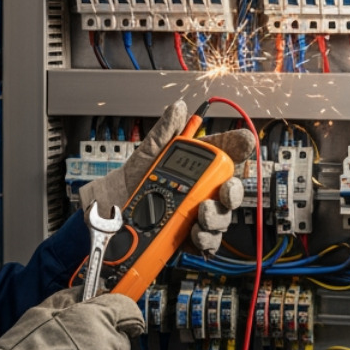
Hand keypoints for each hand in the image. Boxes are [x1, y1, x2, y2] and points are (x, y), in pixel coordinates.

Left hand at [77, 100, 254, 254]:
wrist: (105, 218)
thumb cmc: (124, 185)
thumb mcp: (144, 156)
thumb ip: (163, 133)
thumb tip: (178, 108)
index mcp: (191, 169)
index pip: (221, 156)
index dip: (237, 147)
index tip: (245, 142)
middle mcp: (197, 192)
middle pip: (228, 191)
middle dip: (231, 191)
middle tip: (222, 192)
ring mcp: (194, 217)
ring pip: (221, 218)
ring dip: (217, 217)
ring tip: (201, 215)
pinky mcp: (187, 239)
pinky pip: (207, 241)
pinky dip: (206, 239)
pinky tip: (195, 233)